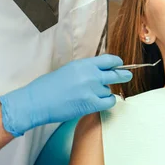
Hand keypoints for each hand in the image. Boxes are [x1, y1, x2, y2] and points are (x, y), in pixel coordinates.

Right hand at [0, 55, 131, 136]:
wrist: (36, 101)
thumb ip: (85, 70)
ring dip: (105, 92)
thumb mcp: (68, 70)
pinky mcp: (90, 103)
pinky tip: (102, 101)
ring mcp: (91, 89)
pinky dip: (108, 102)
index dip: (116, 63)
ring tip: (92, 95)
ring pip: (109, 90)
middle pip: (115, 74)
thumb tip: (99, 71)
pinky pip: (109, 101)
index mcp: (83, 64)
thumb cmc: (48, 87)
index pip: (108, 60)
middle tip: (127, 75)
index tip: (119, 65)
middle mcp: (90, 75)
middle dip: (123, 75)